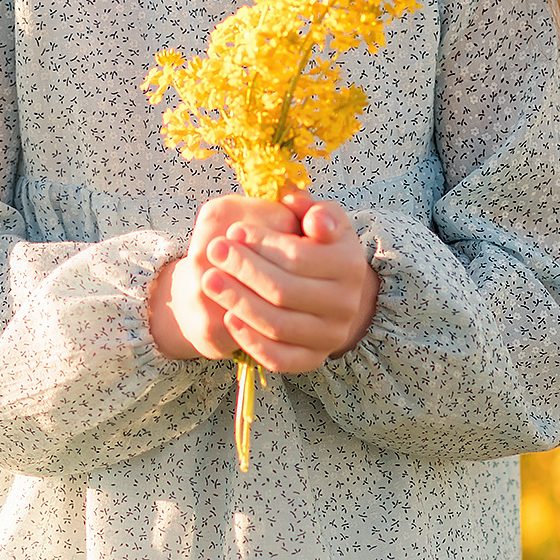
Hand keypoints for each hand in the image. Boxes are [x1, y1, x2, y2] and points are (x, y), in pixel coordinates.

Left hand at [149, 190, 377, 373]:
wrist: (331, 291)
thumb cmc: (317, 246)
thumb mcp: (320, 219)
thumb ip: (310, 208)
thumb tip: (295, 201)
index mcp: (350, 263)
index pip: (298, 257)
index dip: (262, 244)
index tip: (234, 231)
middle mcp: (346, 303)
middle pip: (284, 291)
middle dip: (244, 270)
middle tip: (214, 250)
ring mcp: (331, 335)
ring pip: (278, 325)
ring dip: (238, 302)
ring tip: (209, 280)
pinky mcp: (313, 359)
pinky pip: (279, 357)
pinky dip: (252, 341)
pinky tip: (228, 317)